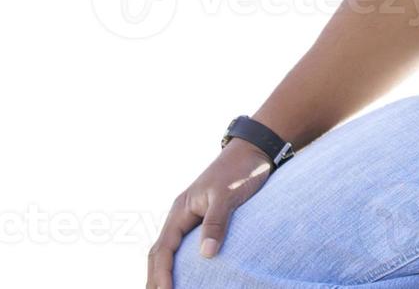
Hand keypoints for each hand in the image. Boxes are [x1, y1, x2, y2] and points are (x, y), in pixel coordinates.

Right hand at [145, 139, 272, 287]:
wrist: (255, 151)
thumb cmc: (241, 170)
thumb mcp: (228, 194)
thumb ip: (216, 222)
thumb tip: (206, 254)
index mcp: (180, 210)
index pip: (162, 249)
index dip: (161, 274)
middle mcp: (181, 216)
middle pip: (159, 254)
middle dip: (155, 278)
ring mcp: (191, 218)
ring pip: (170, 252)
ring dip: (164, 273)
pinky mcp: (205, 220)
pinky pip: (185, 247)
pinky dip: (180, 264)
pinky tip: (186, 277)